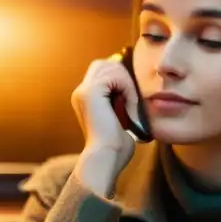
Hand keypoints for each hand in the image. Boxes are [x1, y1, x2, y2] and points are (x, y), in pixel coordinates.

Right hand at [70, 54, 139, 188]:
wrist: (107, 157)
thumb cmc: (116, 146)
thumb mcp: (121, 118)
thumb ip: (123, 102)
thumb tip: (138, 93)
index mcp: (86, 98)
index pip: (104, 70)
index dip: (122, 77)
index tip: (133, 97)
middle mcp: (81, 92)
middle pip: (106, 64)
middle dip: (124, 76)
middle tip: (133, 99)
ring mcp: (83, 91)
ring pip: (111, 67)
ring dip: (127, 83)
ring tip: (131, 105)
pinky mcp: (90, 92)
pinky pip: (116, 75)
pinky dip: (127, 87)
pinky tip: (129, 104)